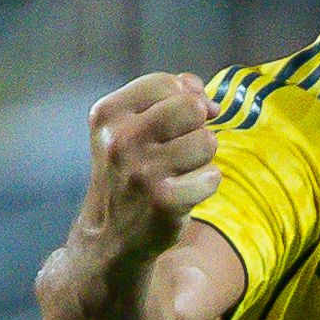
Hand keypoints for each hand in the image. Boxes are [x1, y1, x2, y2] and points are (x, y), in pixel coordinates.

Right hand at [85, 71, 215, 248]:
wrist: (110, 235)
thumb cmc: (129, 172)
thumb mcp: (129, 127)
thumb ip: (166, 98)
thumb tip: (206, 97)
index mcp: (108, 114)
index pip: (167, 83)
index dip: (185, 98)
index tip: (181, 121)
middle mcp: (121, 140)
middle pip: (191, 108)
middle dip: (196, 126)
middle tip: (179, 149)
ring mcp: (142, 171)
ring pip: (207, 141)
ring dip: (202, 157)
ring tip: (179, 171)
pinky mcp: (164, 200)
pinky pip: (212, 176)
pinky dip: (204, 185)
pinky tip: (182, 193)